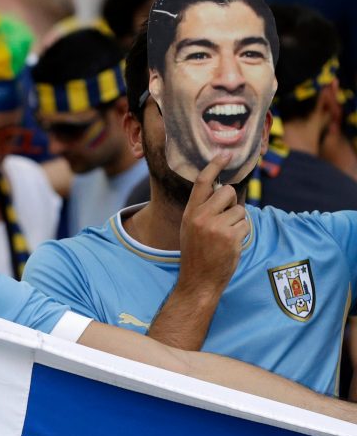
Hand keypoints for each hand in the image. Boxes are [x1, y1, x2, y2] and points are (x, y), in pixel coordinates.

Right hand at [178, 153, 248, 300]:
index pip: (202, 182)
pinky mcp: (231, 237)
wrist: (198, 280)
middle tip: (226, 218)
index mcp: (190, 212)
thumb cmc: (197, 254)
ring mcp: (216, 227)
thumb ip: (203, 209)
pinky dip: (243, 233)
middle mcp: (201, 217)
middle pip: (227, 192)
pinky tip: (231, 244)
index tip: (226, 154)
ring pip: (240, 210)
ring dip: (238, 221)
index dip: (215, 165)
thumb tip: (223, 191)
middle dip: (232, 202)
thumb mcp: (191, 228)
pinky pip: (246, 224)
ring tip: (225, 237)